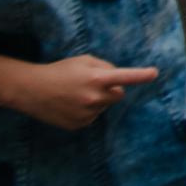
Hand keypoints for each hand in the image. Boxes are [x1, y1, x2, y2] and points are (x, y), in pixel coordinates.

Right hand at [9, 54, 160, 130]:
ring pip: (104, 106)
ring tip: (75, 93)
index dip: (141, 75)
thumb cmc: (60, 71)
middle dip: (111, 89)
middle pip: (118, 94)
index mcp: (96, 78)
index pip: (125, 76)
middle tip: (90, 84)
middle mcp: (94, 98)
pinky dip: (87, 111)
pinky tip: (70, 104)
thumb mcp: (83, 61)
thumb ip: (105, 67)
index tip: (155, 73)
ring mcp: (87, 113)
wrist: (31, 90)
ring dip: (97, 100)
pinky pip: (93, 116)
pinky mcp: (79, 124)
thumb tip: (120, 79)